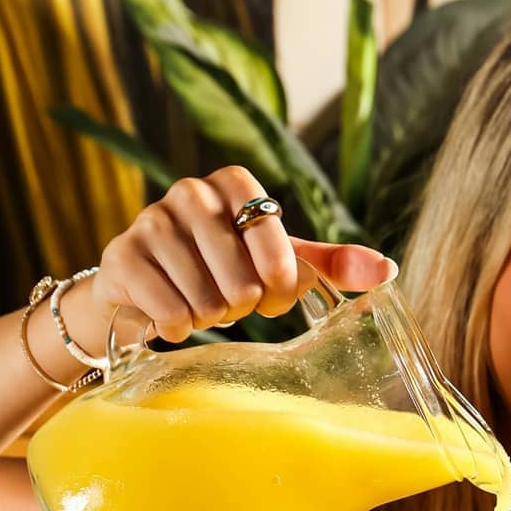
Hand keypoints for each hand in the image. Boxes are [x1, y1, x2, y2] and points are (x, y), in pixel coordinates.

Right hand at [89, 165, 394, 343]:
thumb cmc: (220, 269)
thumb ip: (329, 263)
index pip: (278, 248)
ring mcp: (150, 222)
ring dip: (209, 318)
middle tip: (228, 301)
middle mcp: (188, 192)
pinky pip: (171, 313)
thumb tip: (388, 270)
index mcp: (233, 182)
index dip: (279, 285)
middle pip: (242, 282)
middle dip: (241, 306)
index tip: (270, 293)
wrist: (144, 287)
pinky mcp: (122, 258)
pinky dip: (178, 327)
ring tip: (199, 303)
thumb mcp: (276, 262)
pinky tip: (172, 315)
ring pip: (207, 301)